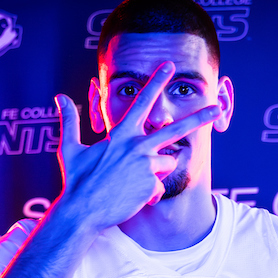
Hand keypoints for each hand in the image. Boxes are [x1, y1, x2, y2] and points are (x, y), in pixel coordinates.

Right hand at [51, 62, 220, 232]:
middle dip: (199, 117)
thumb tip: (59, 97)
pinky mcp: (151, 185)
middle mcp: (136, 145)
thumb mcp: (70, 148)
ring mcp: (145, 165)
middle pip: (175, 129)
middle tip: (218, 107)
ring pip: (167, 163)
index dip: (156, 82)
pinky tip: (133, 198)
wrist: (81, 211)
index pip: (142, 102)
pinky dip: (150, 196)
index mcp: (120, 134)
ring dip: (155, 174)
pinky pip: (160, 188)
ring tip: (133, 183)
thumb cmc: (76, 181)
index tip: (169, 66)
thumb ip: (69, 121)